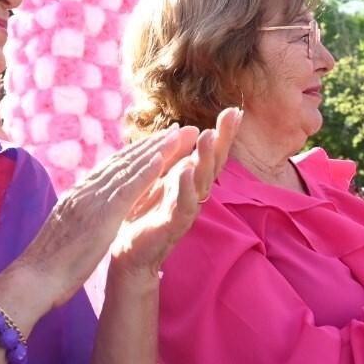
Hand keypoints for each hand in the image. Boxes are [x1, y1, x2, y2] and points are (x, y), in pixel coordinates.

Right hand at [7, 127, 200, 306]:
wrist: (34, 278)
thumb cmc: (47, 264)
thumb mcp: (66, 231)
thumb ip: (77, 216)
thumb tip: (83, 212)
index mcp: (79, 196)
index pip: (111, 169)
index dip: (135, 153)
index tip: (155, 142)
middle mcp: (86, 191)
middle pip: (123, 161)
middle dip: (150, 144)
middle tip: (175, 129)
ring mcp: (92, 201)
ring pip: (128, 169)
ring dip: (155, 150)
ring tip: (176, 135)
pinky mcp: (101, 216)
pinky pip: (128, 189)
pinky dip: (145, 172)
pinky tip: (162, 160)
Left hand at [109, 107, 241, 280]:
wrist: (129, 252)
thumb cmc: (146, 214)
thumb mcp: (160, 177)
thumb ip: (174, 156)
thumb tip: (188, 127)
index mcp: (191, 181)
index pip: (212, 154)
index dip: (224, 134)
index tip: (235, 110)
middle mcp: (194, 194)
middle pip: (214, 165)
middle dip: (223, 140)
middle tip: (230, 116)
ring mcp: (185, 210)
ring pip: (202, 183)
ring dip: (206, 159)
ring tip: (208, 136)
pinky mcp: (171, 227)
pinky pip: (183, 206)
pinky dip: (185, 188)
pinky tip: (185, 171)